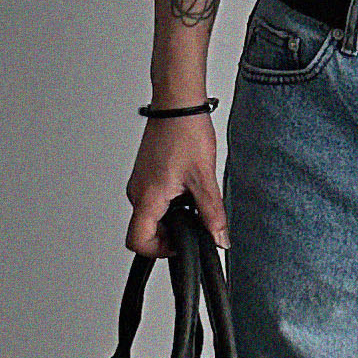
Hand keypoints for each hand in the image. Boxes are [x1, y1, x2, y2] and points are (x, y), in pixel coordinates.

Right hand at [125, 110, 229, 258]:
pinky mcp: (146, 175)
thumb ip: (212, 214)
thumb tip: (220, 238)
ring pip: (152, 215)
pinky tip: (188, 187)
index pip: (138, 242)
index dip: (159, 252)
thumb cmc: (184, 132)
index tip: (180, 246)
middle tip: (194, 220)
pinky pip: (154, 199)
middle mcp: (137, 191)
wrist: (177, 105)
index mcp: (147, 197)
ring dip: (172, 216)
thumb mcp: (204, 179)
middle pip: (146, 230)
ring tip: (193, 197)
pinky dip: (171, 202)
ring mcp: (140, 183)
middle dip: (171, 232)